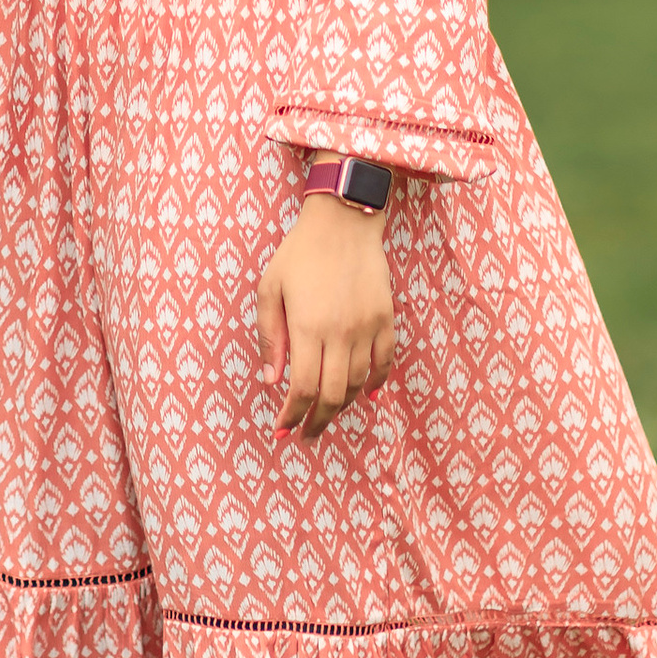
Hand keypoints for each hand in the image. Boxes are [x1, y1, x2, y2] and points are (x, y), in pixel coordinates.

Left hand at [256, 193, 395, 442]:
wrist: (343, 221)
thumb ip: (270, 337)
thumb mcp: (270, 289)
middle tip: (307, 436)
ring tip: (328, 414)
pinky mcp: (386, 319)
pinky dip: (378, 383)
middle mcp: (340, 333)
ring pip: (360, 383)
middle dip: (318, 422)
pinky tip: (368, 395)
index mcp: (308, 327)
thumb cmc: (299, 253)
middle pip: (333, 395)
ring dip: (344, 405)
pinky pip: (385, 361)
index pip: (301, 388)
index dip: (292, 416)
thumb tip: (272, 380)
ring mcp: (367, 327)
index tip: (283, 431)